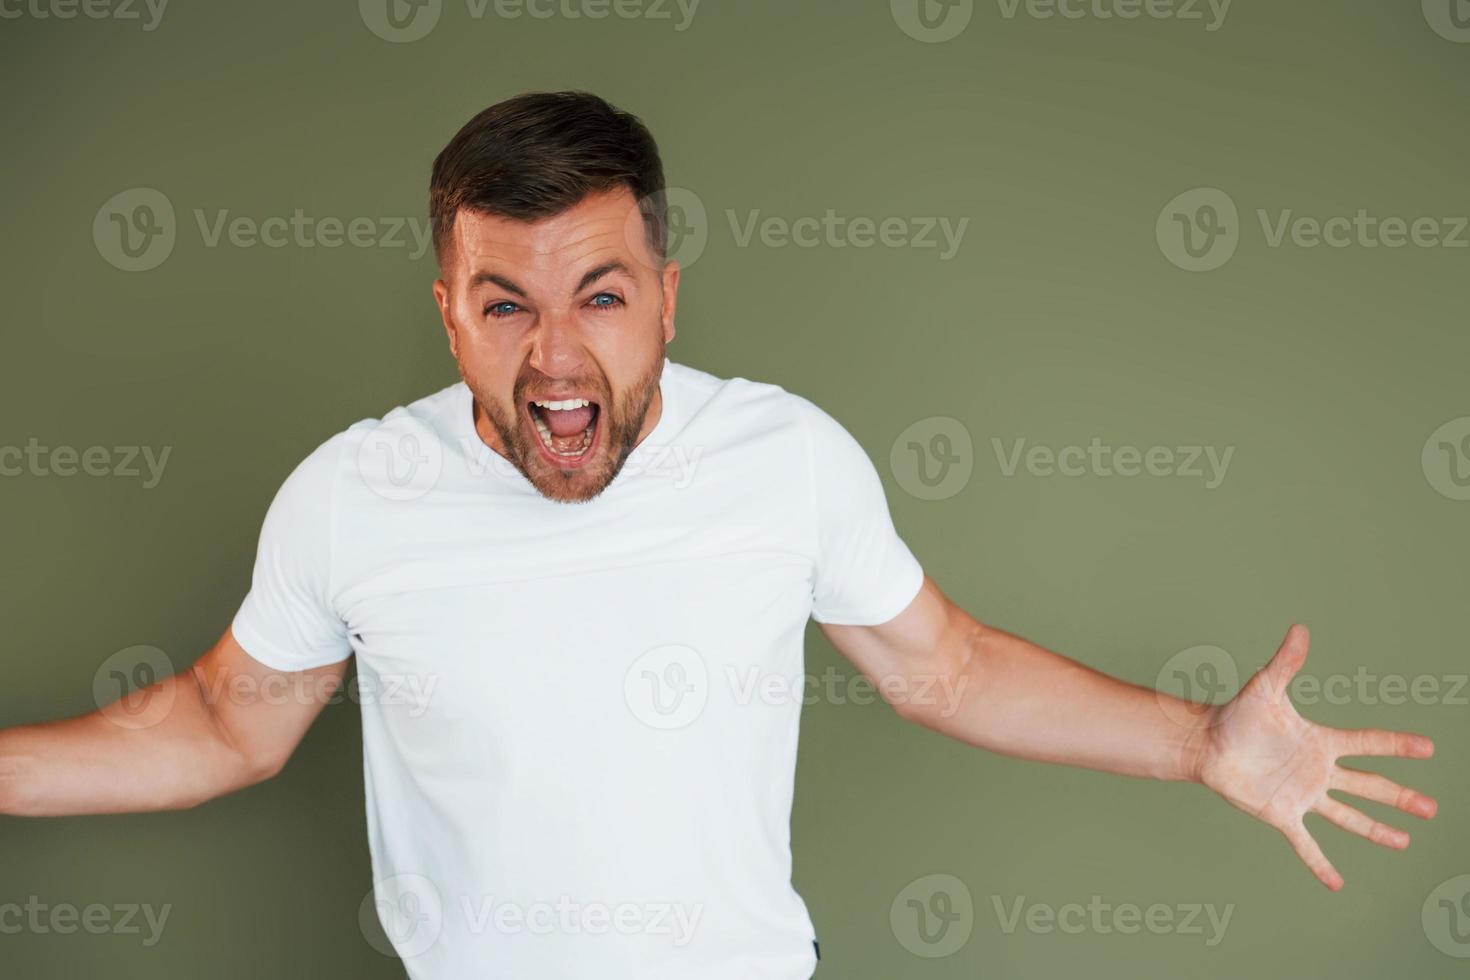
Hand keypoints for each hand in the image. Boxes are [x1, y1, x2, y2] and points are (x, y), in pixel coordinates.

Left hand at [1192, 624, 1437, 889]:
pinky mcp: (1281, 814)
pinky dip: (1321, 863)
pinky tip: (1337, 883)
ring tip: (1403, 841)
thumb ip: (1285, 662)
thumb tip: (1299, 628)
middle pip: (1369, 785)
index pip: (1367, 743)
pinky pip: (1306, 843)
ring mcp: (1303, 794)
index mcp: (1320, 742)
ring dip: (1376, 829)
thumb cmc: (1235, 714)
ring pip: (1348, 817)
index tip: (1428, 747)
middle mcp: (1318, 771)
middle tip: (1432, 808)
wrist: (1205, 743)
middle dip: (1400, 796)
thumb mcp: (1264, 688)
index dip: (1397, 745)